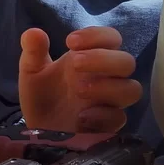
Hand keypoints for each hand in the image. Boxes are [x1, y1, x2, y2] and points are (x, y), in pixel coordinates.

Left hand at [19, 25, 139, 133]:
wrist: (38, 131)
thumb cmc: (41, 96)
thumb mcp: (32, 72)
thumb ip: (33, 52)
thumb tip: (33, 33)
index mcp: (91, 58)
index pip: (111, 38)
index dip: (97, 35)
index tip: (70, 42)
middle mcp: (106, 78)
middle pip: (126, 61)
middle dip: (102, 59)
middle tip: (74, 63)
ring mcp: (110, 103)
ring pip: (131, 89)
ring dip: (107, 86)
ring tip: (78, 90)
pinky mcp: (109, 126)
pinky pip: (119, 118)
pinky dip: (101, 115)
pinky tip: (80, 117)